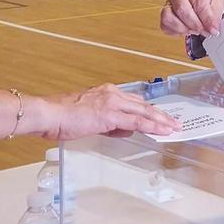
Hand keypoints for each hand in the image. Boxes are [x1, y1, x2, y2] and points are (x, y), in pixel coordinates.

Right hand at [40, 84, 180, 140]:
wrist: (49, 114)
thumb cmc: (61, 116)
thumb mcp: (89, 118)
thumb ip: (108, 122)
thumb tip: (122, 129)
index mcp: (106, 92)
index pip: (133, 101)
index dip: (148, 110)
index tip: (159, 116)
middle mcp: (112, 94)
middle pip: (143, 105)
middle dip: (160, 114)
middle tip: (174, 121)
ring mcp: (113, 103)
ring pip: (144, 111)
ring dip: (161, 120)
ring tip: (173, 127)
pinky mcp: (111, 115)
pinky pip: (137, 121)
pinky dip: (151, 126)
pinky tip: (161, 131)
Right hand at [160, 0, 223, 36]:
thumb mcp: (218, 3)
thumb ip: (215, 16)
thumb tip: (212, 28)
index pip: (198, 3)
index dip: (207, 19)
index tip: (213, 29)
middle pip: (182, 10)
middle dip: (195, 25)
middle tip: (206, 31)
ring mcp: (169, 2)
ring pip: (168, 18)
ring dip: (184, 28)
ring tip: (196, 30)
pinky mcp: (165, 14)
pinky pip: (165, 25)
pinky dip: (176, 31)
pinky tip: (187, 29)